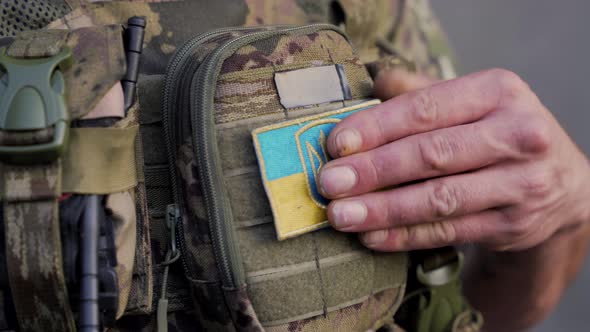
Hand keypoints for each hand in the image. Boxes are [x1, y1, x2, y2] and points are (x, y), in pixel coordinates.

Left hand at [319, 68, 589, 250]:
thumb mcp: (470, 101)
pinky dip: (405, 236)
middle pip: (431, 154)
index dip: (376, 127)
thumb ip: (421, 91)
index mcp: (499, 92)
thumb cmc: (496, 133)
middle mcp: (518, 135)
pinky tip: (371, 236)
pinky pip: (448, 231)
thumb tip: (372, 83)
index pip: (426, 108)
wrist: (560, 183)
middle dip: (373, 170)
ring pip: (439, 199)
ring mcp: (520, 184)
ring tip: (340, 215)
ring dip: (383, 209)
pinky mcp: (513, 225)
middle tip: (328, 183)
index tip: (335, 144)